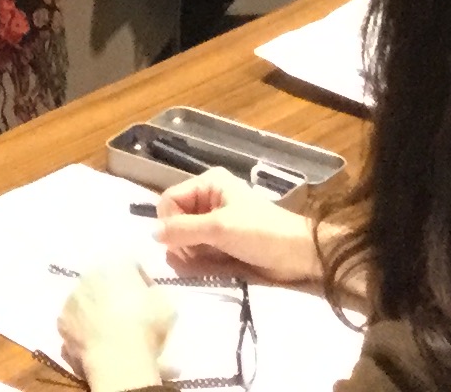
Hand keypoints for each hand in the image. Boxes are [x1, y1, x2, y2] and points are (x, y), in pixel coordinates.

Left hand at [58, 262, 171, 390]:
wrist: (118, 358)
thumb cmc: (145, 327)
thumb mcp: (166, 305)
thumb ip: (155, 293)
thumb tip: (149, 295)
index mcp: (117, 264)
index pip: (130, 267)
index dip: (141, 283)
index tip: (147, 301)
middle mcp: (90, 274)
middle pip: (104, 281)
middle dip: (114, 294)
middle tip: (127, 315)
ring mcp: (72, 298)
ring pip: (86, 300)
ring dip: (95, 310)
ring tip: (108, 332)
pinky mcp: (61, 322)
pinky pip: (74, 322)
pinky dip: (82, 329)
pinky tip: (94, 342)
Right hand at [150, 169, 325, 285]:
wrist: (298, 254)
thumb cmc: (260, 233)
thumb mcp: (219, 228)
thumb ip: (184, 230)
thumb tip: (152, 234)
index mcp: (208, 184)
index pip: (169, 200)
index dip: (169, 223)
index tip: (181, 243)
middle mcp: (208, 199)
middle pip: (175, 220)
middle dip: (182, 242)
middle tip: (198, 256)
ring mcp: (216, 222)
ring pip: (186, 239)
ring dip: (192, 254)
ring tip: (210, 263)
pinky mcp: (223, 242)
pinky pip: (199, 250)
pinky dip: (201, 261)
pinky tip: (215, 267)